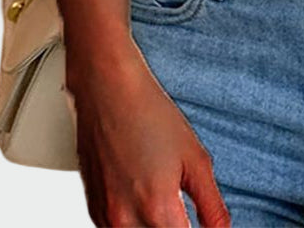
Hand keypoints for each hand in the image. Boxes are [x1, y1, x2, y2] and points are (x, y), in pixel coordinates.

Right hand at [66, 38, 230, 226]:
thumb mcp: (195, 158)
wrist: (108, 89)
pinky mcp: (93, 207)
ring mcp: (104, 215)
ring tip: (165, 201)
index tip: (201, 224)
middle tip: (183, 210)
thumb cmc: (149, 114)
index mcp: (157, 209)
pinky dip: (133, 225)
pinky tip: (144, 203)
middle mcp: (125, 219)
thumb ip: (211, 204)